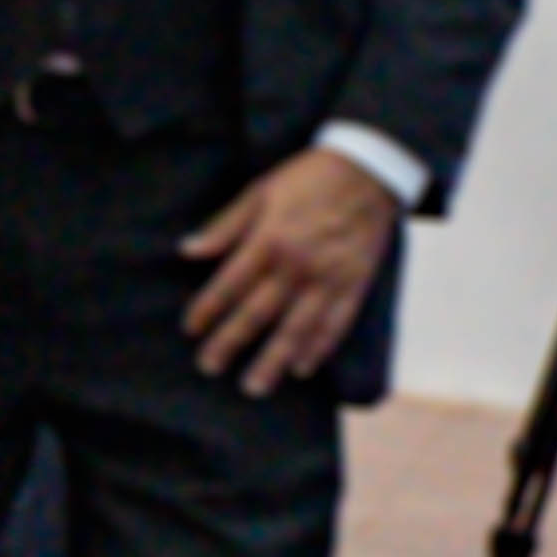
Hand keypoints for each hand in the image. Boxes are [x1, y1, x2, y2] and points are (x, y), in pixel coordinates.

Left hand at [182, 153, 403, 396]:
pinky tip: (302, 369)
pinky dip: (319, 350)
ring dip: (272, 361)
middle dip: (230, 343)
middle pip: (257, 314)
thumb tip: (187, 251)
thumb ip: (225, 226)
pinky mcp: (355, 285)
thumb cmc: (309, 178)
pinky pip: (335, 325)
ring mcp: (328, 279)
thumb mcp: (260, 192)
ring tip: (253, 386)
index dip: (207, 309)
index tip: (190, 329)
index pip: (229, 284)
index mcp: (269, 240)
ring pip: (296, 330)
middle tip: (209, 367)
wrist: (369, 169)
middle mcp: (297, 265)